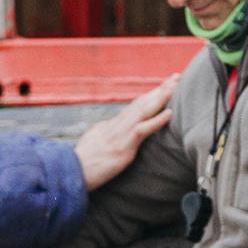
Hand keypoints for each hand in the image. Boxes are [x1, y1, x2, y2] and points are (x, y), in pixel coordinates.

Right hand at [73, 76, 176, 190]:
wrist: (71, 170)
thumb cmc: (82, 161)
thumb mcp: (93, 141)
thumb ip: (103, 132)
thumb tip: (106, 125)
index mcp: (112, 124)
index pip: (135, 106)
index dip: (149, 96)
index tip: (162, 87)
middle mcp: (118, 124)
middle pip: (142, 102)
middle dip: (160, 89)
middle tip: (175, 77)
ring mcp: (121, 133)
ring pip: (144, 110)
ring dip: (161, 97)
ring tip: (175, 85)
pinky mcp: (123, 146)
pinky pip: (143, 130)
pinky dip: (157, 120)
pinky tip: (170, 113)